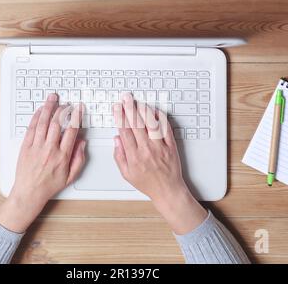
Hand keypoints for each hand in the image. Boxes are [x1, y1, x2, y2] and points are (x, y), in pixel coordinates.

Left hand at [0, 94, 85, 231]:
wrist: (29, 192)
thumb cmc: (49, 185)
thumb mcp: (70, 176)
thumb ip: (79, 158)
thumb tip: (82, 142)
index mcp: (62, 156)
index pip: (71, 131)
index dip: (76, 117)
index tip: (78, 109)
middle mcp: (49, 149)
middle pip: (57, 123)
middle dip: (63, 109)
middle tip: (66, 102)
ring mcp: (36, 147)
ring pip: (43, 122)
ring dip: (48, 108)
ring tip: (52, 98)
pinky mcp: (26, 147)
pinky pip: (31, 128)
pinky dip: (36, 117)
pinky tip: (40, 110)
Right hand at [113, 93, 206, 233]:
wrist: (168, 190)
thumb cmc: (148, 183)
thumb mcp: (126, 174)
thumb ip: (119, 156)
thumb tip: (117, 139)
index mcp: (134, 156)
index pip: (124, 131)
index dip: (119, 117)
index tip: (116, 108)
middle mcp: (147, 150)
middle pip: (136, 124)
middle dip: (129, 108)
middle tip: (126, 98)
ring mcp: (160, 147)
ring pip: (151, 124)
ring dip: (143, 110)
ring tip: (138, 102)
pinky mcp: (171, 146)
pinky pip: (166, 128)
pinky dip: (160, 118)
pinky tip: (154, 111)